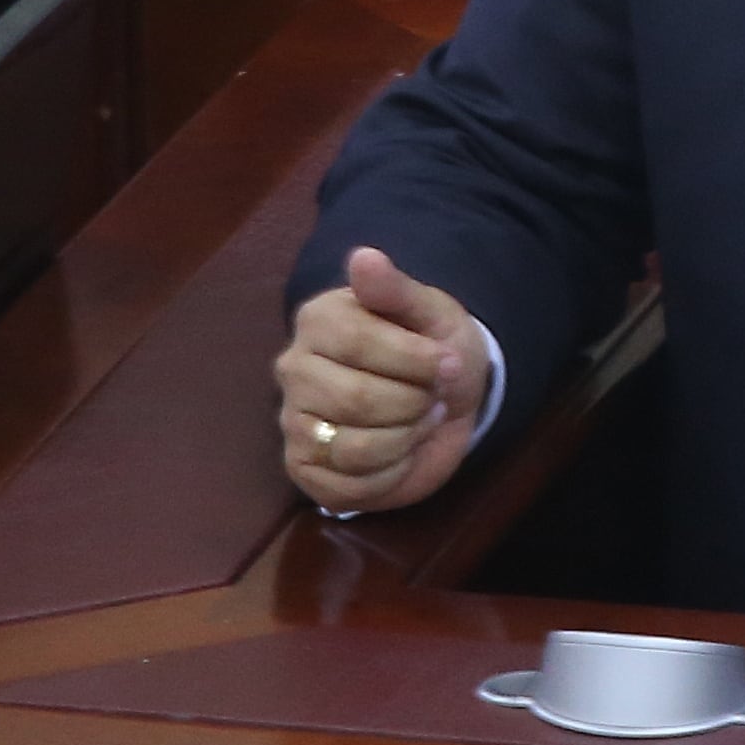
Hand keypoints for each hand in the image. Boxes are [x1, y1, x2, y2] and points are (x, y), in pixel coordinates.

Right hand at [276, 246, 490, 513]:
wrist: (446, 399)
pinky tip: (401, 452)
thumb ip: (396, 289)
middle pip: (358, 399)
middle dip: (415, 402)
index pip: (359, 343)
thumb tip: (364, 257)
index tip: (450, 362)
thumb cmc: (434, 348)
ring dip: (408, 438)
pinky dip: (393, 473)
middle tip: (433, 395)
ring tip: (418, 420)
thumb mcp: (431, 312)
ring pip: (355, 447)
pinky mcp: (305, 470)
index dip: (417, 360)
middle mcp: (294, 370)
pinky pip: (351, 487)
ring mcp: (294, 422)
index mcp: (319, 321)